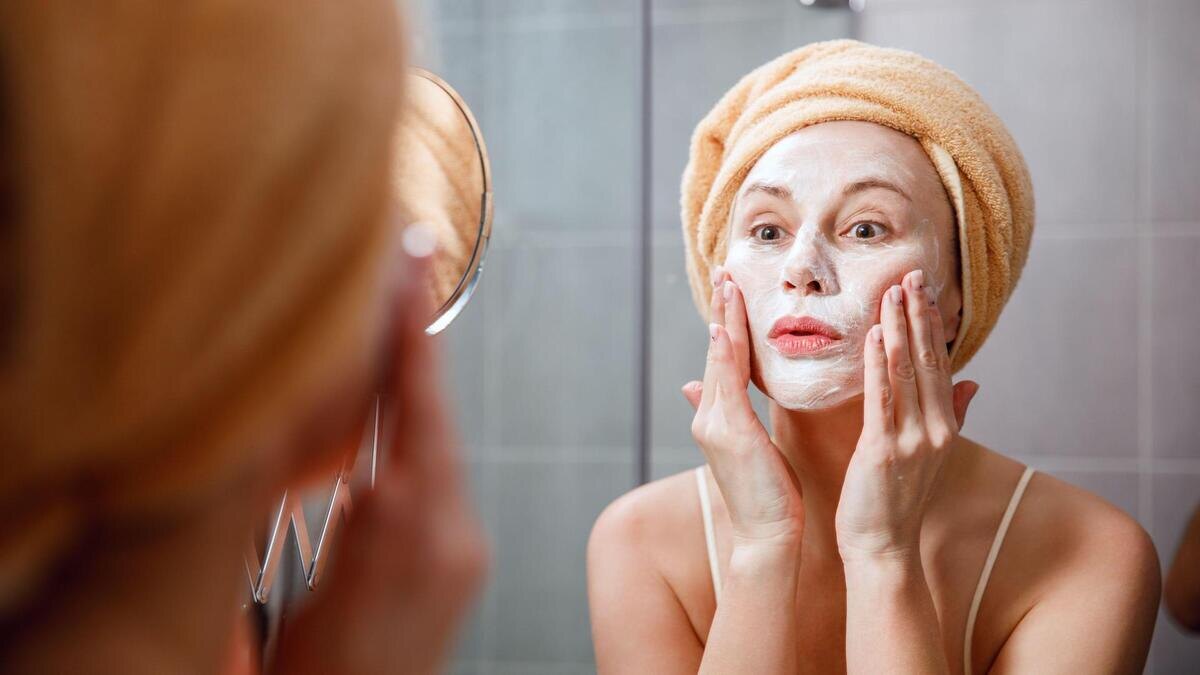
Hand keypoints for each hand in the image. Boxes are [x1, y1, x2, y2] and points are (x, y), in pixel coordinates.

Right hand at [272, 230, 488, 674]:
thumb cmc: (317, 674)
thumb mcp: (302, 587)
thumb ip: (334, 511)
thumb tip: (335, 443)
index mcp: (407, 538)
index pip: (415, 417)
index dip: (411, 345)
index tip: (408, 277)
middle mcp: (453, 539)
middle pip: (435, 423)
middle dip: (419, 351)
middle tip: (410, 273)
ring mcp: (466, 552)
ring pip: (439, 449)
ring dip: (418, 390)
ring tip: (400, 325)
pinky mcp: (465, 564)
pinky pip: (444, 483)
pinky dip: (419, 438)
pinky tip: (399, 409)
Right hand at [683, 267, 803, 549]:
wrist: (765, 536)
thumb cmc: (768, 497)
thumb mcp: (748, 449)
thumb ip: (730, 413)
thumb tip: (698, 387)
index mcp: (718, 419)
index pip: (723, 361)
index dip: (726, 324)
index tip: (731, 290)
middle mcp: (710, 417)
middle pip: (717, 353)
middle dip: (722, 311)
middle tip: (725, 272)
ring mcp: (715, 424)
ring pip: (719, 361)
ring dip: (723, 321)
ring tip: (728, 286)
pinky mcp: (729, 433)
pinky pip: (727, 385)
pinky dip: (725, 355)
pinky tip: (724, 330)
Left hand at [835, 269, 978, 563]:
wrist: (883, 547)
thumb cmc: (897, 501)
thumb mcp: (931, 455)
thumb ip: (951, 416)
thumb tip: (972, 382)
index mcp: (944, 426)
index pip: (939, 364)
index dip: (932, 325)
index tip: (924, 289)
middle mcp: (935, 429)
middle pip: (929, 361)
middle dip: (919, 315)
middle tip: (912, 274)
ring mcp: (913, 440)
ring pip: (908, 373)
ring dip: (900, 329)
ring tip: (894, 291)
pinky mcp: (885, 451)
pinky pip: (883, 399)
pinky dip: (880, 366)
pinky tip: (876, 335)